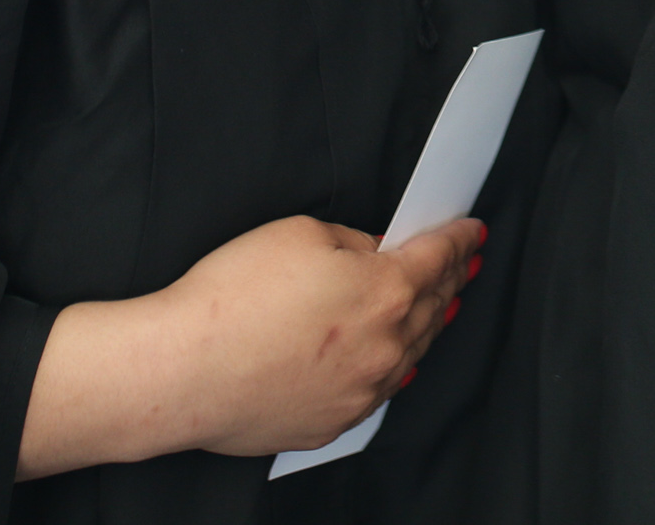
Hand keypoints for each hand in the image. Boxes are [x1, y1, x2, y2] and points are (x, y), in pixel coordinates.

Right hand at [17, 212, 485, 478]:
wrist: (182, 372)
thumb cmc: (233, 297)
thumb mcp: (301, 234)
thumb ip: (353, 242)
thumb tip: (376, 255)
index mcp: (388, 291)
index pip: (440, 258)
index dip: (460, 239)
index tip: (472, 232)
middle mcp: (386, 347)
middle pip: (434, 307)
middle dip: (451, 280)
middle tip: (462, 265)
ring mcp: (362, 391)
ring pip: (412, 353)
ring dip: (427, 325)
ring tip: (438, 307)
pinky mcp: (332, 422)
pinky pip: (377, 390)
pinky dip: (390, 367)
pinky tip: (390, 358)